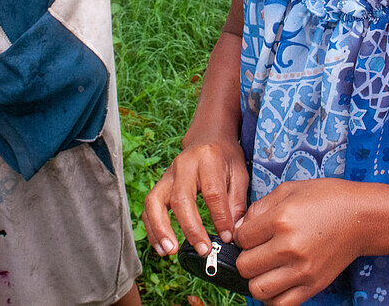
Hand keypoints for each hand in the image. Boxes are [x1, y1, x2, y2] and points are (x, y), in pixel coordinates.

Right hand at [142, 137, 248, 258]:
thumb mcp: (239, 173)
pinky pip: (148, 208)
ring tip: (170, 251)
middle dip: (191, 228)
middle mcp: (183, 165)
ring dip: (160, 229)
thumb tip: (233, 232)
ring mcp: (167, 174)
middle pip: (181, 198)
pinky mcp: (160, 185)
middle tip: (203, 250)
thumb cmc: (225, 157)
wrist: (207, 136)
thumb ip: (237, 202)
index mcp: (208, 159)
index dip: (220, 218)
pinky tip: (162, 247)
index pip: (212, 192)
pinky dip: (152, 229)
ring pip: (155, 202)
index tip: (227, 237)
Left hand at [235, 179, 366, 305]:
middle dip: (245, 257)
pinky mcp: (313, 286)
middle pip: (245, 266)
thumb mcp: (288, 190)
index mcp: (281, 220)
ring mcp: (302, 270)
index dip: (241, 235)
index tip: (252, 233)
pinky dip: (273, 297)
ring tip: (265, 267)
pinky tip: (277, 282)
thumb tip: (238, 228)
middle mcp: (290, 248)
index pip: (241, 238)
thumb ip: (258, 208)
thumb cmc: (325, 199)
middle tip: (257, 250)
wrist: (361, 218)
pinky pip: (281, 304)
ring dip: (256, 279)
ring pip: (258, 289)